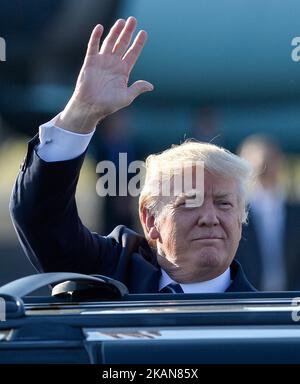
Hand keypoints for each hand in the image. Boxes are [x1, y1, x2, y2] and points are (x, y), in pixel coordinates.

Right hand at [57, 17, 153, 132]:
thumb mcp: (126, 97)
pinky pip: (93, 47)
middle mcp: (113, 64)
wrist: (90, 107)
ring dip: (115, 32)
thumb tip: (151, 86)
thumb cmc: (108, 105)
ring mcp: (102, 62)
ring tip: (121, 21)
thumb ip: (137, 88)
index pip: (132, 54)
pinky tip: (100, 27)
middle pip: (122, 44)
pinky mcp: (90, 62)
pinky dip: (96, 37)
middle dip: (128, 32)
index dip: (138, 43)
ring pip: (110, 42)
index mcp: (123, 72)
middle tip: (133, 20)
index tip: (144, 33)